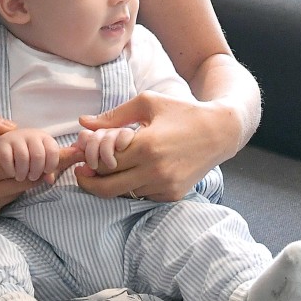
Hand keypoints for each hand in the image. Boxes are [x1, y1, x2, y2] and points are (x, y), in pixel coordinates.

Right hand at [0, 109, 80, 222]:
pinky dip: (15, 185)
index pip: (27, 163)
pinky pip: (9, 199)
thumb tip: (12, 127)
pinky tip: (13, 173)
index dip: (52, 155)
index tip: (77, 150)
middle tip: (73, 153)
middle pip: (33, 180)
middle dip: (51, 166)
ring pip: (24, 191)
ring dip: (33, 175)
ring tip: (48, 160)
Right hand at [0, 127, 62, 181]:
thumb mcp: (43, 161)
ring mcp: (15, 137)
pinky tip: (12, 173)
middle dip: (36, 171)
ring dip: (23, 172)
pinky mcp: (2, 143)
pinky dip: (10, 170)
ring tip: (21, 177)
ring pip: (23, 157)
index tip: (46, 172)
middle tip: (32, 177)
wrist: (9, 145)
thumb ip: (50, 171)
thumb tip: (50, 180)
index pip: (53, 151)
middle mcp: (30, 135)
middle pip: (38, 155)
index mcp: (44, 138)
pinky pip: (7, 158)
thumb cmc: (30, 155)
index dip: (51, 165)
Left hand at [75, 91, 233, 200]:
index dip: (88, 161)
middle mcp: (156, 170)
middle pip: (107, 186)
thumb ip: (112, 116)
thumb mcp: (147, 104)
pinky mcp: (173, 194)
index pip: (103, 163)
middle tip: (82, 172)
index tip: (81, 157)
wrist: (220, 131)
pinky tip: (130, 173)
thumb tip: (82, 122)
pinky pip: (141, 196)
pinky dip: (131, 187)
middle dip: (89, 181)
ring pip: (123, 193)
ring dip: (111, 183)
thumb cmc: (181, 112)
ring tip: (107, 169)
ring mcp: (165, 185)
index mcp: (146, 146)